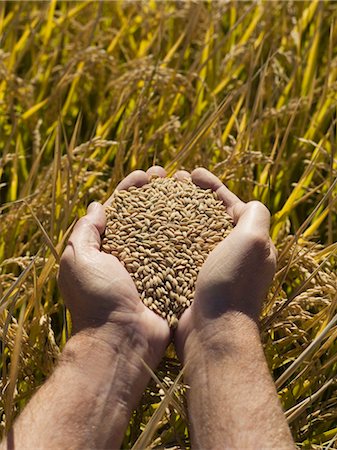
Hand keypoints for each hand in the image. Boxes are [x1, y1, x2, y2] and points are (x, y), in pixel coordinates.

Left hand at [58, 166, 170, 367]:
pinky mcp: (168, 278)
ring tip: (186, 191)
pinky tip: (199, 219)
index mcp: (104, 249)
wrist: (123, 340)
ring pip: (163, 231)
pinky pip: (179, 252)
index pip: (118, 210)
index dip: (130, 190)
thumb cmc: (97, 299)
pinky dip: (187, 235)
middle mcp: (127, 255)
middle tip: (168, 177)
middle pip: (143, 216)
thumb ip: (86, 231)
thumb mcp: (79, 260)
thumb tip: (98, 206)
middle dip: (154, 195)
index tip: (145, 176)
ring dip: (173, 210)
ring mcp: (150, 267)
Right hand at [174, 168, 276, 358]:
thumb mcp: (253, 242)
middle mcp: (231, 255)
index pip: (230, 204)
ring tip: (157, 201)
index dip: (212, 186)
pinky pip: (177, 252)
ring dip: (175, 214)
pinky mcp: (190, 280)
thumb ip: (255, 215)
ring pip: (191, 232)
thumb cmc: (232, 284)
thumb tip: (249, 204)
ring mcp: (209, 268)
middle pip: (208, 216)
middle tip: (171, 183)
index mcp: (249, 243)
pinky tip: (150, 230)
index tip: (191, 174)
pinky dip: (166, 238)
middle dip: (190, 197)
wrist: (212, 331)